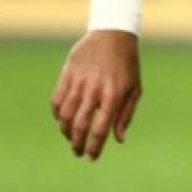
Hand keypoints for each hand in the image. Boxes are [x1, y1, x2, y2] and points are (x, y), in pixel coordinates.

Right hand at [51, 30, 141, 160]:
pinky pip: (56, 100)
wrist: (113, 34)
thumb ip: (126, 115)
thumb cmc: (127, 64)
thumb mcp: (135, 88)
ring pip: (64, 115)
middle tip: (78, 152)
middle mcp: (95, 90)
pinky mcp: (68, 73)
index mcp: (114, 95)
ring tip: (70, 137)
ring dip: (65, 131)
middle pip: (79, 125)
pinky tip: (62, 119)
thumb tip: (119, 140)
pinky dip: (57, 114)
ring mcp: (79, 81)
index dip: (94, 147)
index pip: (100, 129)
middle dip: (77, 143)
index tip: (91, 157)